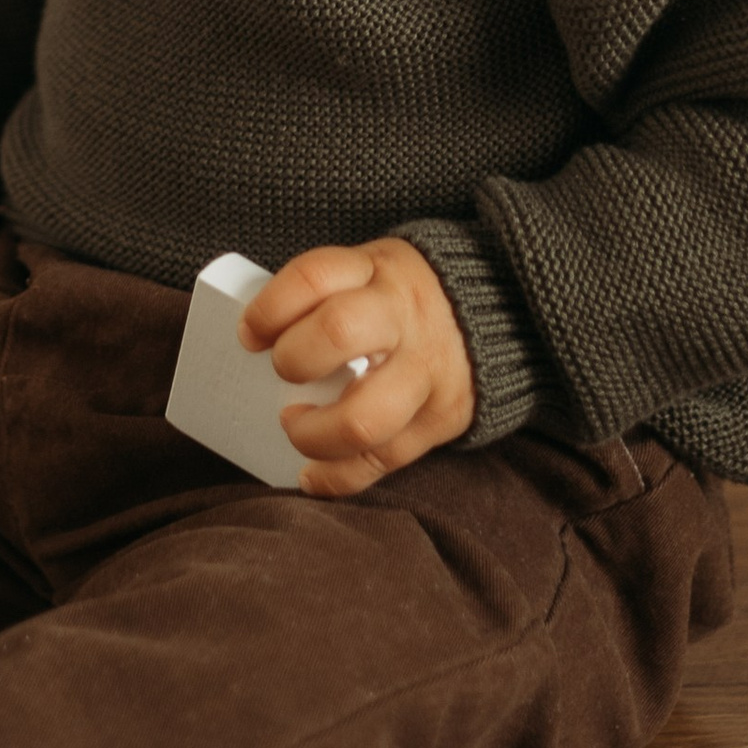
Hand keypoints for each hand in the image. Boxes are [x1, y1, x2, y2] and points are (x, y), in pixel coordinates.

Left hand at [239, 238, 475, 498]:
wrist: (498, 308)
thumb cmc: (403, 296)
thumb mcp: (369, 271)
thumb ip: (323, 297)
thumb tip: (256, 343)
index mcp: (378, 270)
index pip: (314, 276)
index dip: (270, 307)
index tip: (249, 333)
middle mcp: (405, 317)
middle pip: (338, 332)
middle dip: (294, 359)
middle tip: (283, 371)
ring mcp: (427, 372)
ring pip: (363, 418)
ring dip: (313, 434)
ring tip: (295, 425)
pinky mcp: (442, 419)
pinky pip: (383, 461)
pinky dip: (337, 477)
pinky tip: (311, 474)